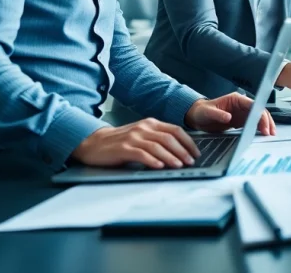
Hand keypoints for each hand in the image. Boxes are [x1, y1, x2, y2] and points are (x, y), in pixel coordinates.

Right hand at [70, 118, 199, 168]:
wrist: (94, 143)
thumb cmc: (120, 141)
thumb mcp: (142, 135)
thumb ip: (157, 139)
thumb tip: (180, 152)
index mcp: (151, 123)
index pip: (175, 130)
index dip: (188, 142)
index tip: (196, 153)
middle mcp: (143, 128)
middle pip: (169, 138)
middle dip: (182, 151)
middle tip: (191, 162)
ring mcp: (133, 137)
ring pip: (157, 146)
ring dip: (170, 157)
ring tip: (179, 165)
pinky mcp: (123, 148)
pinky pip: (141, 154)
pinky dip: (152, 160)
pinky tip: (159, 166)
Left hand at [186, 93, 274, 135]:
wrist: (197, 117)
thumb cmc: (202, 111)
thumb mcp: (207, 112)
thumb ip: (218, 114)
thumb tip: (228, 117)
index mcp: (236, 99)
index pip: (253, 105)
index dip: (260, 115)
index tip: (263, 125)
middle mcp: (241, 105)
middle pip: (259, 111)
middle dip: (266, 121)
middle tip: (269, 132)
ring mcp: (242, 113)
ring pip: (258, 118)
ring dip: (265, 125)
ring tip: (270, 134)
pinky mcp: (240, 121)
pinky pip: (253, 124)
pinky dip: (259, 129)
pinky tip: (262, 135)